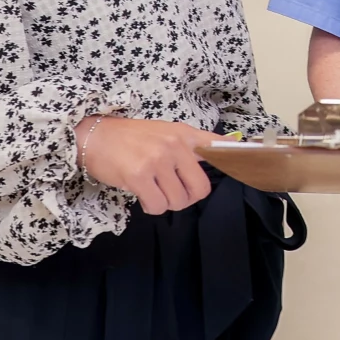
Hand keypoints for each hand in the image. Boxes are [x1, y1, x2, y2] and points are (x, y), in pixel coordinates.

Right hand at [77, 116, 221, 214]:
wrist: (94, 136)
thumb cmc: (130, 137)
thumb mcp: (164, 132)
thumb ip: (190, 144)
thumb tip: (226, 148)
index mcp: (183, 134)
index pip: (216, 147)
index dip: (233, 160)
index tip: (244, 166)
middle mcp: (174, 145)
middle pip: (200, 189)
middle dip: (187, 198)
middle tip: (172, 192)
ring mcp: (157, 160)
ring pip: (178, 201)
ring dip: (165, 203)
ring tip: (152, 189)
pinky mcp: (139, 176)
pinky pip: (158, 206)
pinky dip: (151, 206)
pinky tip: (142, 194)